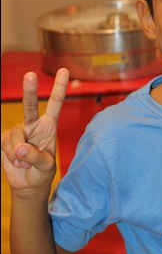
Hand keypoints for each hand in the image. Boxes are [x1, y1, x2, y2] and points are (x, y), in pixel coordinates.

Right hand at [1, 69, 68, 192]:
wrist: (28, 183)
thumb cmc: (43, 172)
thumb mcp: (46, 166)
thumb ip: (35, 157)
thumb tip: (19, 148)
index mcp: (49, 126)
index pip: (55, 103)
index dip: (59, 87)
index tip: (63, 70)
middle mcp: (33, 124)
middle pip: (30, 105)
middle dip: (29, 90)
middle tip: (30, 74)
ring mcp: (18, 130)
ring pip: (15, 135)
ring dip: (19, 153)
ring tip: (26, 163)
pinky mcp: (5, 139)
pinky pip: (5, 144)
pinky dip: (11, 156)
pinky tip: (17, 162)